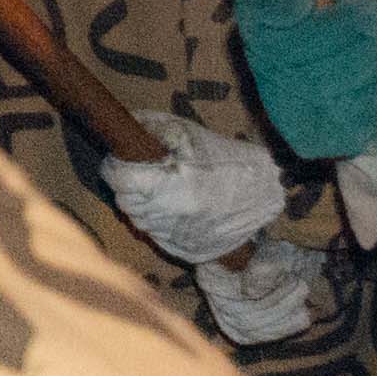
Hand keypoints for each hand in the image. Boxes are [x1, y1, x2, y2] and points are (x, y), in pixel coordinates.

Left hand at [93, 118, 287, 265]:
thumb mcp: (188, 134)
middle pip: (125, 201)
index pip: (121, 179)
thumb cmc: (224, 160)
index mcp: (167, 186)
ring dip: (141, 204)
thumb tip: (123, 124)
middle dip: (127, 185)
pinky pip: (156, 235)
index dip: (115, 167)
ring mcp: (173, 237)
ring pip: (138, 220)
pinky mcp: (182, 250)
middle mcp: (167, 216)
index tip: (119, 160)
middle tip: (140, 172)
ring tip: (159, 188)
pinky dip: (158, 221)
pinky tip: (171, 207)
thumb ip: (152, 126)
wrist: (261, 195)